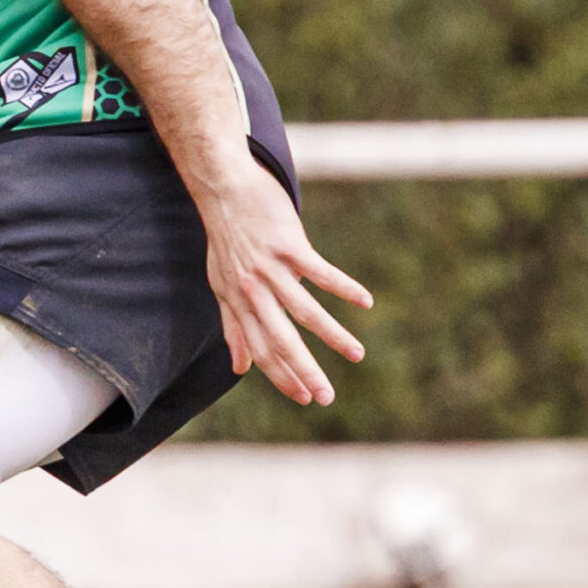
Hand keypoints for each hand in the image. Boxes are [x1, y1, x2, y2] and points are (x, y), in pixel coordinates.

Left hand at [199, 166, 372, 406]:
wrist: (224, 190)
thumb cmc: (226, 241)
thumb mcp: (221, 287)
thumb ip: (233, 327)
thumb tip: (238, 368)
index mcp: (239, 303)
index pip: (261, 350)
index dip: (281, 376)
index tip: (303, 398)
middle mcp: (253, 292)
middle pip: (280, 340)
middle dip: (304, 372)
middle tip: (327, 398)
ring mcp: (271, 269)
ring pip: (305, 311)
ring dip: (333, 336)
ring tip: (357, 355)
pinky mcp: (289, 246)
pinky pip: (320, 273)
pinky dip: (344, 288)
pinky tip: (366, 302)